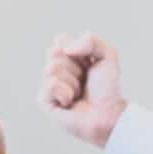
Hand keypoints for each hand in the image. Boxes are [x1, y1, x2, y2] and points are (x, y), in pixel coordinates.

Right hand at [38, 32, 127, 147]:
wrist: (108, 114)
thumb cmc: (107, 88)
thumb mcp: (107, 55)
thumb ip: (90, 40)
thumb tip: (66, 49)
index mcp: (67, 56)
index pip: (61, 39)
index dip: (77, 50)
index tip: (89, 64)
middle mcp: (55, 69)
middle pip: (54, 51)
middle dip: (75, 65)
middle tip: (84, 79)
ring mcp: (48, 84)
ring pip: (52, 68)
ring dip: (73, 81)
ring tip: (79, 92)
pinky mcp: (44, 100)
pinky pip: (51, 84)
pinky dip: (65, 92)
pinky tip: (70, 102)